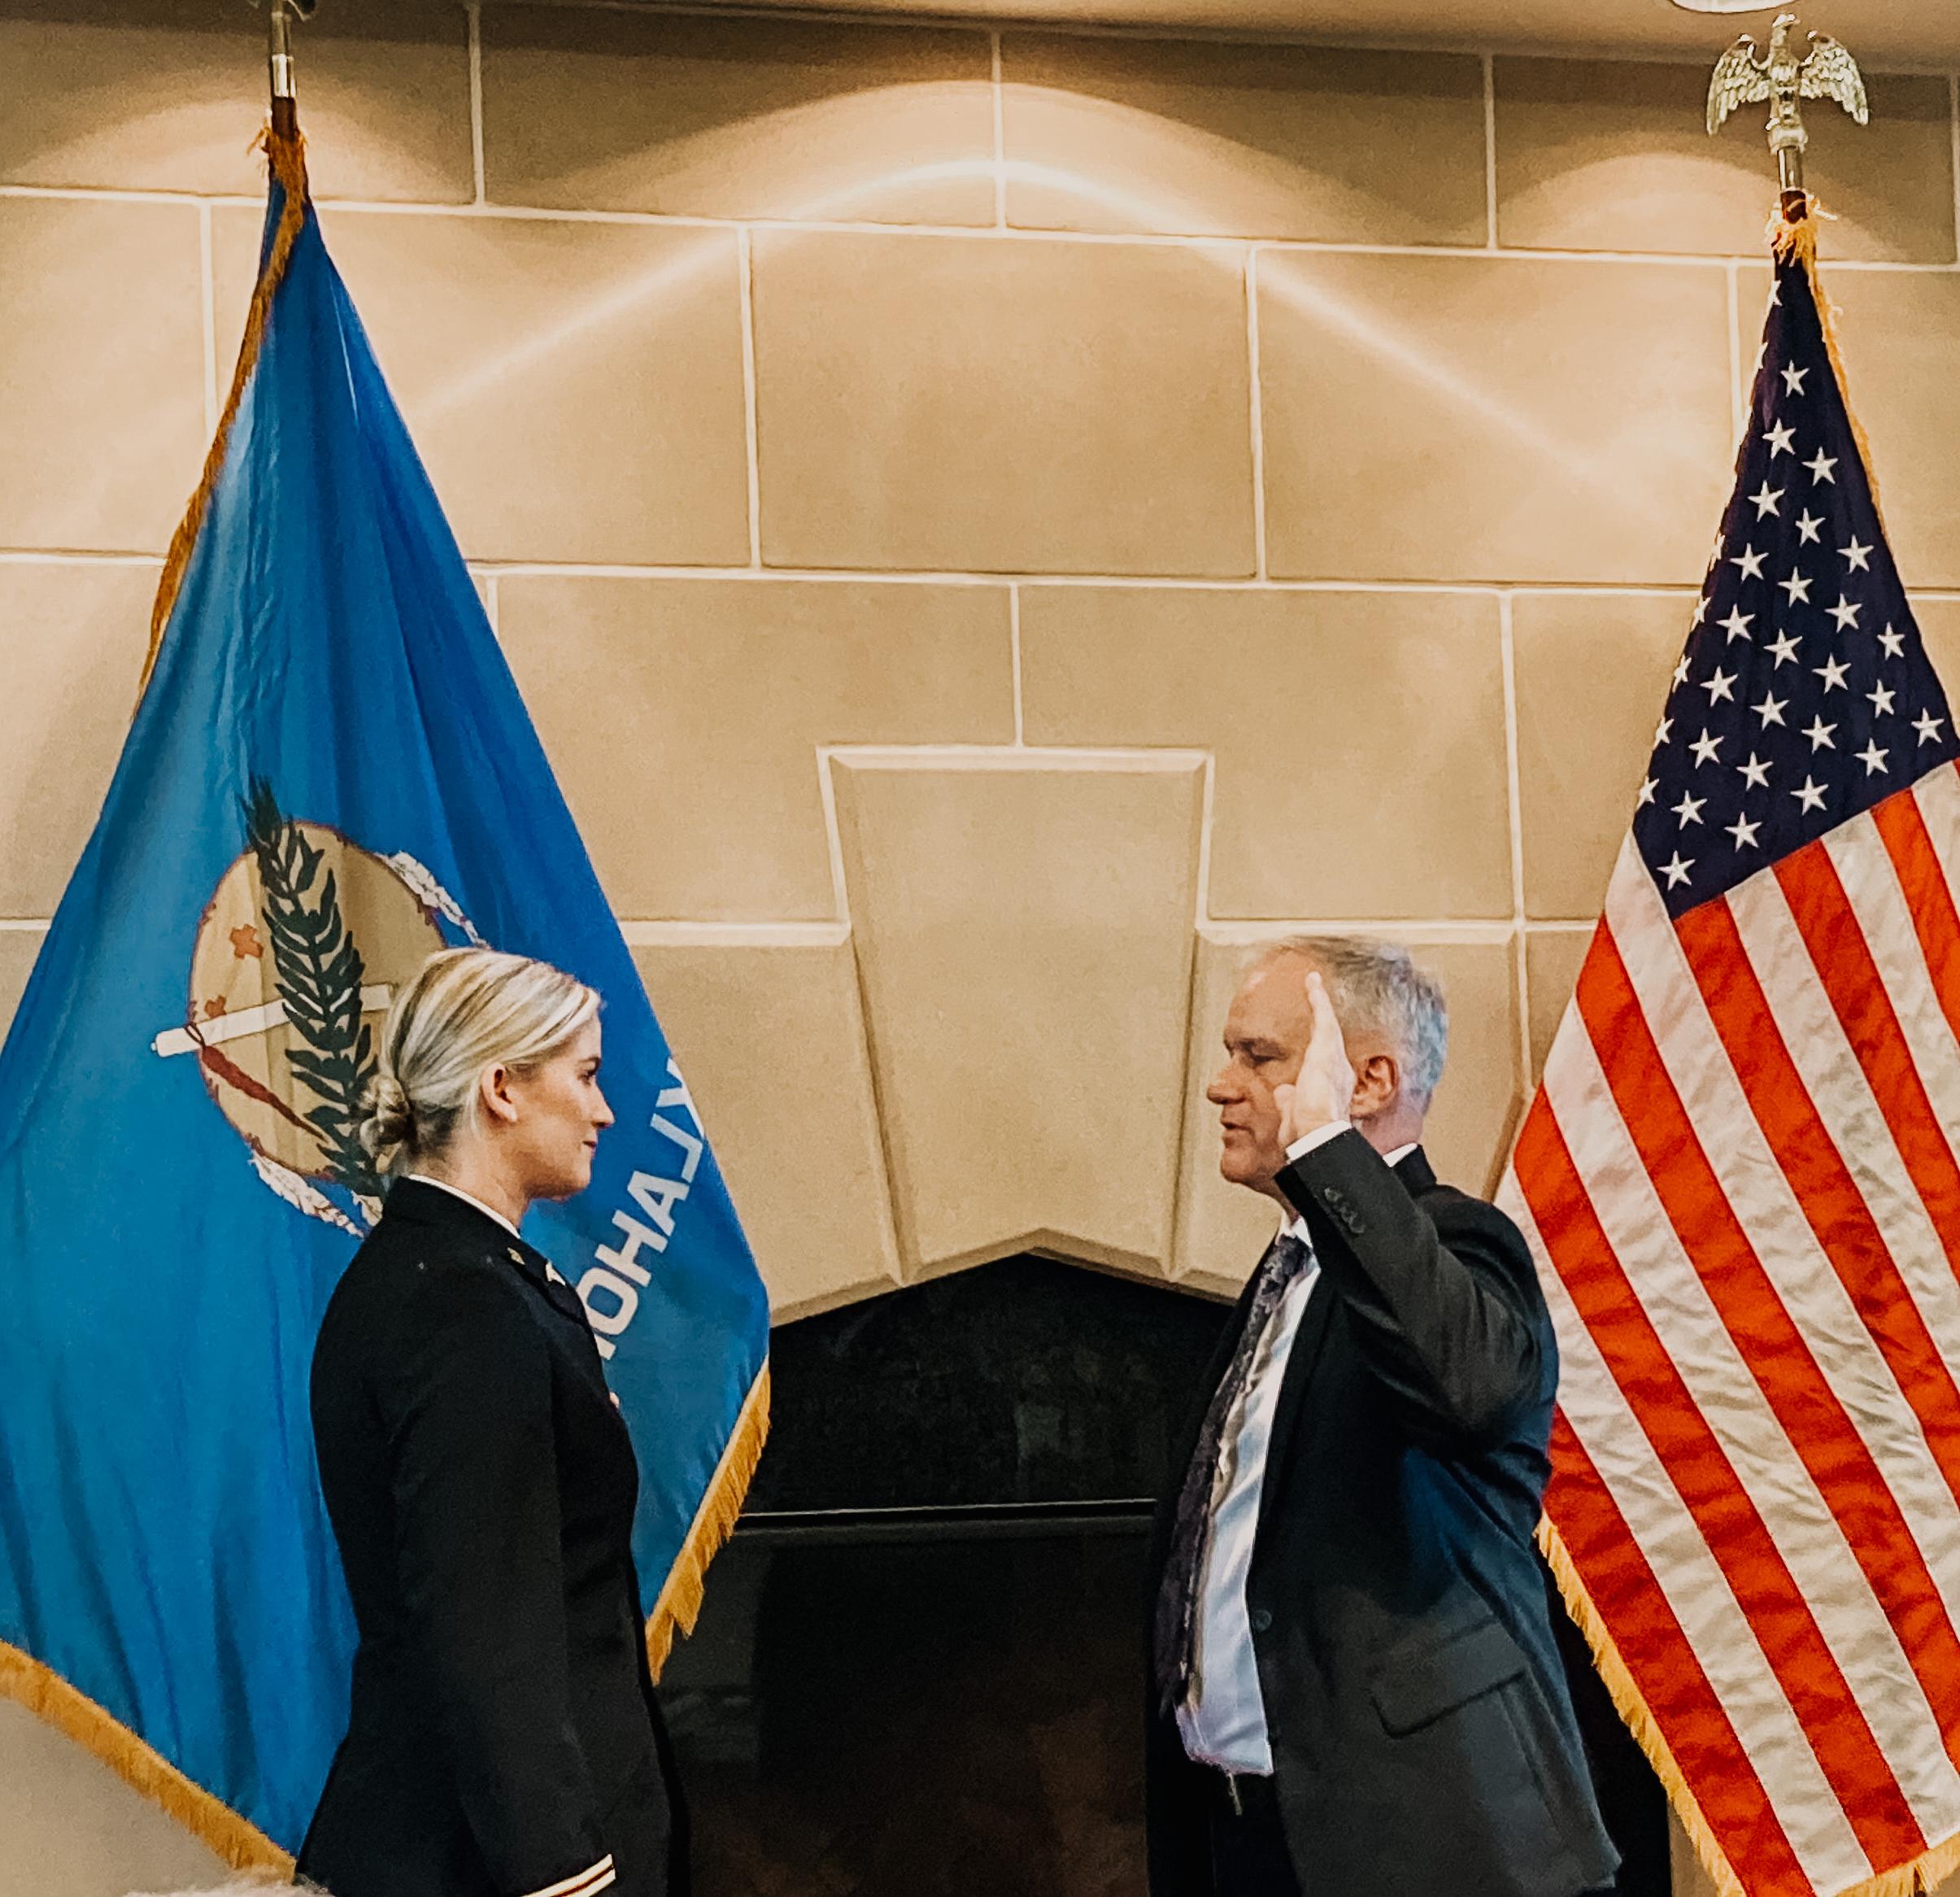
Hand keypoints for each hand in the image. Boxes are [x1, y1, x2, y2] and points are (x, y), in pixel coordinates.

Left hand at [1274, 972, 1355, 1148]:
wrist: (1316, 1133)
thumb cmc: (1307, 1132)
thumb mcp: (1294, 1115)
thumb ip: (1290, 1102)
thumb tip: (1283, 1093)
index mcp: (1332, 1090)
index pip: (1327, 1066)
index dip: (1324, 1054)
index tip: (1320, 1046)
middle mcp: (1338, 1071)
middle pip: (1330, 1039)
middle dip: (1326, 1022)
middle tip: (1320, 1002)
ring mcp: (1334, 1057)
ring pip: (1328, 1023)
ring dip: (1320, 1003)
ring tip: (1314, 984)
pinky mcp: (1327, 1044)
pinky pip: (1323, 1013)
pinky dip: (1317, 996)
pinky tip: (1312, 979)